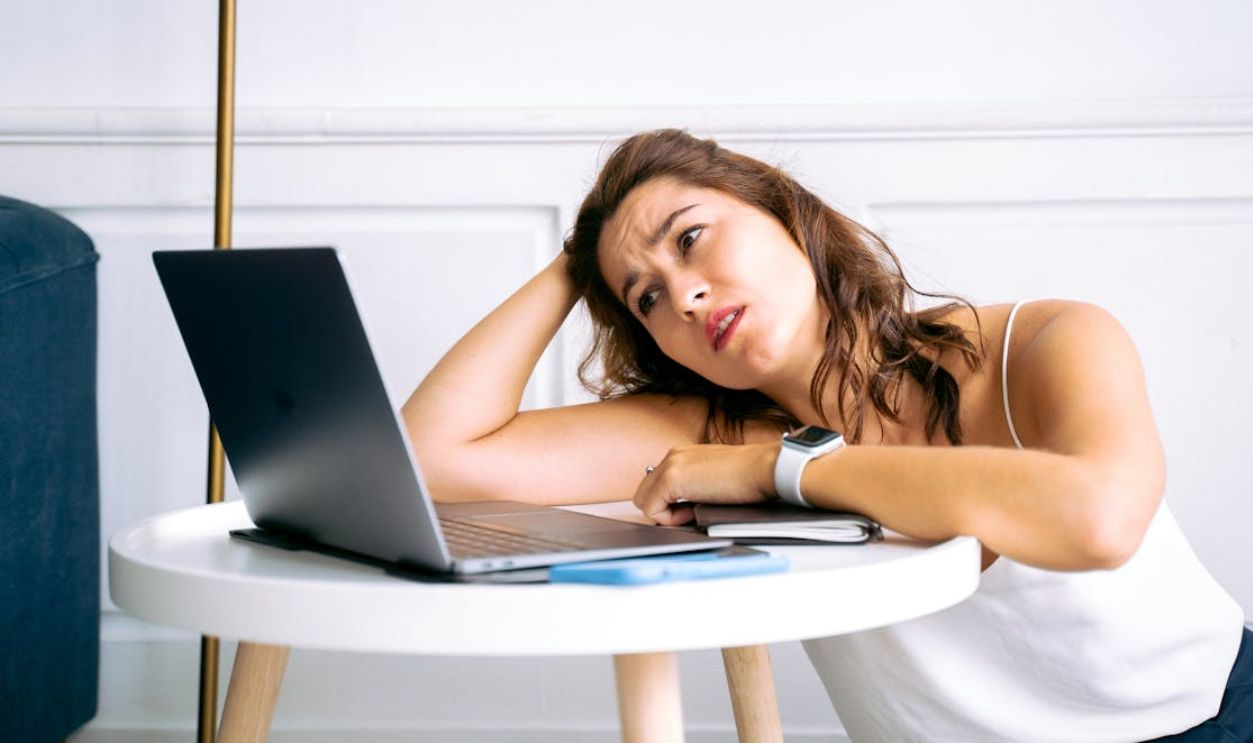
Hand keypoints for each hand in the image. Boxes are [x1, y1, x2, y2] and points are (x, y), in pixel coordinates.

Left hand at [633, 442, 778, 525]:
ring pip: (644, 500)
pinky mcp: (671, 479)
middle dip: (663, 508)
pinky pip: (652, 510)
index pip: (656, 483)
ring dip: (666, 513)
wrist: (764, 468)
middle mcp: (673, 455)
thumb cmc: (751, 476)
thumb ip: (695, 486)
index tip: (692, 509)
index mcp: (683, 454)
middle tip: (692, 513)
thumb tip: (683, 508)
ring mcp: (670, 466)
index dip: (670, 503)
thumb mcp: (715, 477)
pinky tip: (694, 513)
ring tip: (695, 512)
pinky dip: (670, 519)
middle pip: (645, 491)